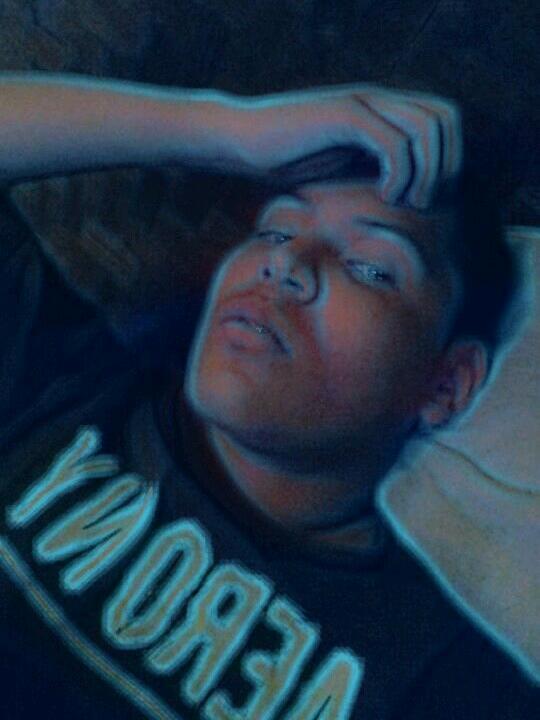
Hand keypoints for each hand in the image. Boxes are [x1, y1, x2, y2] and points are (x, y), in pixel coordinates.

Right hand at [221, 85, 461, 208]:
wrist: (245, 141)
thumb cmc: (289, 159)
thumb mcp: (343, 166)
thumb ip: (375, 168)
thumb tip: (409, 197)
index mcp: (383, 110)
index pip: (444, 120)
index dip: (448, 158)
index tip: (427, 196)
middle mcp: (380, 100)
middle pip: (446, 117)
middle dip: (445, 165)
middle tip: (423, 201)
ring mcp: (364, 103)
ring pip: (426, 127)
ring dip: (426, 172)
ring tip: (406, 201)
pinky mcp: (345, 115)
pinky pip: (394, 142)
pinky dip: (399, 174)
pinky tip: (384, 194)